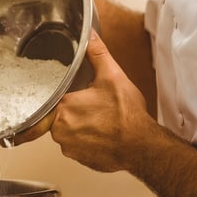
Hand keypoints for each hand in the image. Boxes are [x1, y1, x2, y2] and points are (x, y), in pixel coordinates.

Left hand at [48, 29, 156, 171]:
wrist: (142, 147)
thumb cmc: (127, 116)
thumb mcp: (112, 76)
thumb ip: (97, 53)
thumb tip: (90, 36)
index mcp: (63, 106)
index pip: (55, 97)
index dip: (69, 94)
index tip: (80, 96)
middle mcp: (60, 130)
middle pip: (61, 114)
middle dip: (76, 110)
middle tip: (96, 107)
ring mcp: (70, 148)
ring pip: (69, 131)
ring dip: (81, 126)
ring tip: (101, 120)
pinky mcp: (80, 160)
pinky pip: (78, 146)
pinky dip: (88, 141)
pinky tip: (103, 134)